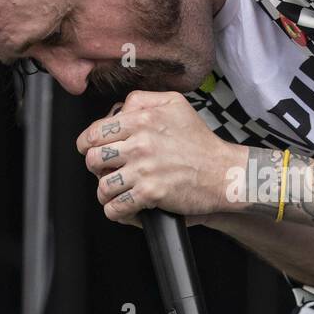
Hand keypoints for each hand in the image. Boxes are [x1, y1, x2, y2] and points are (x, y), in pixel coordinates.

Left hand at [76, 91, 245, 226]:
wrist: (225, 172)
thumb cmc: (202, 143)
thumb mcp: (176, 105)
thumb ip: (143, 101)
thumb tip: (118, 110)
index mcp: (142, 118)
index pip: (96, 132)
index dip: (88, 145)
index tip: (90, 151)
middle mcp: (140, 142)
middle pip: (94, 159)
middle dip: (97, 169)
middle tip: (107, 172)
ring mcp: (144, 168)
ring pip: (103, 185)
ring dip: (107, 192)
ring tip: (117, 192)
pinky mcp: (151, 192)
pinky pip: (117, 207)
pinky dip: (117, 211)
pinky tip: (124, 208)